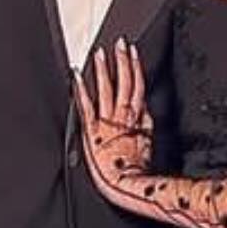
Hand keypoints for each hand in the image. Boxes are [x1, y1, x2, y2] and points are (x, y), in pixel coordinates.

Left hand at [74, 39, 152, 194]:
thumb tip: (146, 113)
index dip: (135, 66)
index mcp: (139, 117)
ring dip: (104, 69)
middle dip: (123, 60)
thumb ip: (145, 125)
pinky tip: (77, 75)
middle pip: (125, 82)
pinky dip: (81, 89)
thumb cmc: (138, 170)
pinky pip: (86, 105)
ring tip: (101, 53)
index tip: (133, 52)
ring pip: (107, 88)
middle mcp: (123, 115)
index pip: (138, 85)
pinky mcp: (91, 130)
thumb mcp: (149, 143)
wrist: (126, 184)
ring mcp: (107, 121)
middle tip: (120, 43)